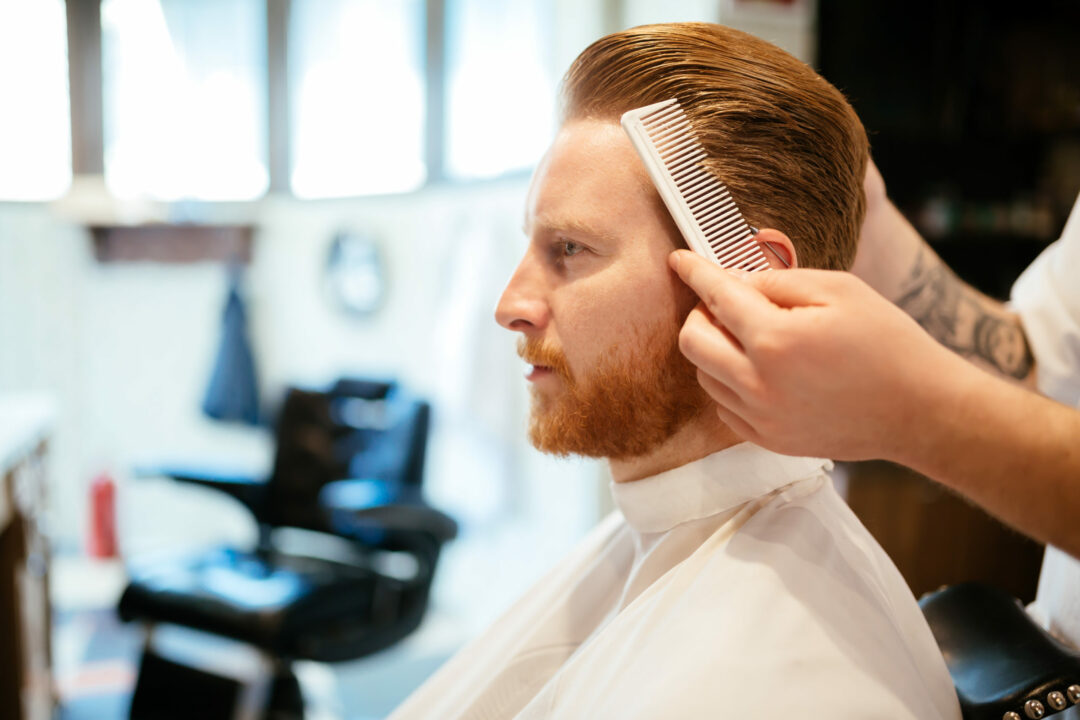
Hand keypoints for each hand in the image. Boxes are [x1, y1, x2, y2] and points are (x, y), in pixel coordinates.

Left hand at [669, 249, 973, 460]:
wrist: (919, 411)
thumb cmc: (887, 342)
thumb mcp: (838, 290)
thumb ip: (776, 282)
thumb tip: (734, 281)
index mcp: (775, 340)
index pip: (715, 296)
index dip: (694, 271)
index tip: (679, 260)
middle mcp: (758, 383)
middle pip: (691, 342)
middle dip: (699, 314)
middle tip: (725, 304)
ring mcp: (761, 417)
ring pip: (704, 375)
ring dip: (714, 350)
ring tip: (752, 337)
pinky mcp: (769, 439)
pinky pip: (724, 407)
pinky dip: (729, 383)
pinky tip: (760, 370)